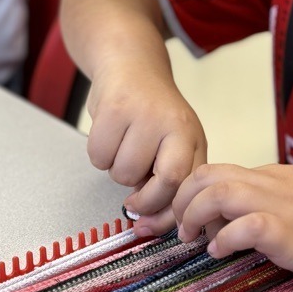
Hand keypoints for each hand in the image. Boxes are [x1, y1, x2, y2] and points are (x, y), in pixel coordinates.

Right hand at [85, 57, 206, 234]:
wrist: (130, 64)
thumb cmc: (150, 113)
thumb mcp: (173, 142)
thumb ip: (169, 180)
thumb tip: (150, 224)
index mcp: (194, 138)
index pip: (189, 187)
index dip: (171, 215)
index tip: (153, 227)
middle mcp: (177, 126)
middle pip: (166, 183)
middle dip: (145, 202)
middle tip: (133, 203)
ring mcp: (147, 116)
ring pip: (124, 174)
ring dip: (116, 170)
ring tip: (123, 147)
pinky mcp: (116, 108)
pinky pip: (98, 156)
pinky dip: (98, 153)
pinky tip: (109, 134)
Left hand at [172, 163, 292, 280]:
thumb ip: (278, 205)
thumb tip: (245, 224)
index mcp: (274, 177)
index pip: (215, 171)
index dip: (188, 194)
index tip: (183, 221)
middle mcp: (273, 185)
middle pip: (206, 175)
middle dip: (180, 202)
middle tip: (182, 232)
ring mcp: (284, 207)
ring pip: (218, 192)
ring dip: (195, 217)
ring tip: (195, 241)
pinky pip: (249, 226)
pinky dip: (226, 239)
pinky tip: (223, 254)